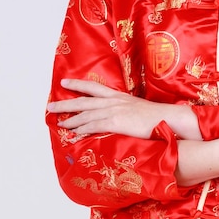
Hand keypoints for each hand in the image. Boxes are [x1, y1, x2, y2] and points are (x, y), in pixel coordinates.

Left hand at [46, 79, 200, 139]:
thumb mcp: (137, 109)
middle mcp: (114, 101)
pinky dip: (82, 130)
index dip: (78, 85)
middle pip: (84, 100)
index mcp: (118, 96)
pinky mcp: (116, 121)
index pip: (94, 88)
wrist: (167, 119)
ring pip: (86, 114)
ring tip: (58, 123)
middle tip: (50, 106)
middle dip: (66, 103)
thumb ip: (124, 111)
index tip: (64, 83)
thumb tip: (117, 117)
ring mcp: (114, 110)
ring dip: (70, 120)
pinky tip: (74, 135)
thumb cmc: (156, 117)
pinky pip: (94, 126)